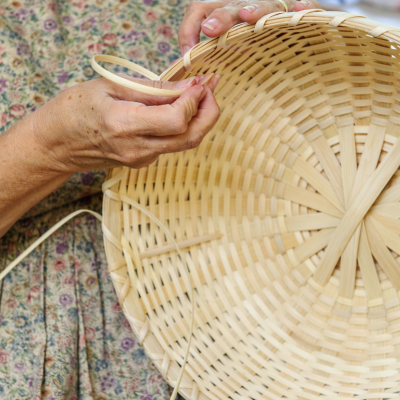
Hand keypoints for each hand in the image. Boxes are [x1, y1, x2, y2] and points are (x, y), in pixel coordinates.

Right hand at [32, 74, 219, 171]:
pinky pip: (172, 145)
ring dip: (200, 120)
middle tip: (210, 90)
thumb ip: (153, 89)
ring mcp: (142, 159)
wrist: (57, 145)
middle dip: (209, 113)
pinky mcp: (143, 162)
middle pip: (191, 137)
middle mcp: (138, 148)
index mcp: (125, 125)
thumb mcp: (110, 87)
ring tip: (199, 96)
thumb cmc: (75, 110)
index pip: (176, 119)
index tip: (200, 83)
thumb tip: (188, 86)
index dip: (195, 100)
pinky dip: (184, 127)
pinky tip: (180, 110)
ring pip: (185, 144)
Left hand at [178, 0, 320, 55]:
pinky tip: (302, 8)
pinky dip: (303, 6)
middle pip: (230, 7)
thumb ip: (206, 53)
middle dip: (220, 17)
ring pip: (263, 5)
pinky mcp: (295, 9)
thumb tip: (186, 63)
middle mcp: (244, 8)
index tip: (188, 53)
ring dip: (255, 9)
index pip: (199, 10)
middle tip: (210, 29)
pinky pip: (301, 5)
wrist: (287, 36)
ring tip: (248, 16)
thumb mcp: (224, 50)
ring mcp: (270, 8)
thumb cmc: (250, 43)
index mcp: (223, 15)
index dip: (189, 29)